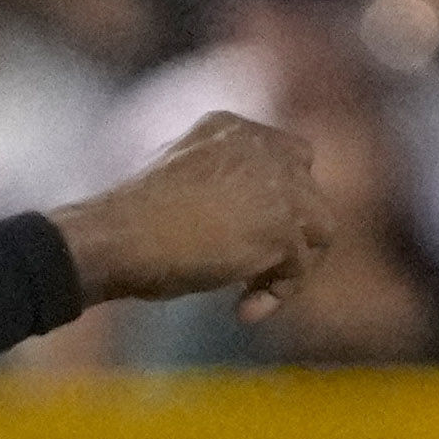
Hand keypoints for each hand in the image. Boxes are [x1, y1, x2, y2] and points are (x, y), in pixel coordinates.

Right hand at [54, 113, 327, 318]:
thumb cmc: (131, 224)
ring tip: (252, 293)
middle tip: (260, 269)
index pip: (285, 157)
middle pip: (309, 189)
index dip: (278, 201)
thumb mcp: (180, 185)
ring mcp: (275, 181)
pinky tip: (241, 311)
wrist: (119, 236)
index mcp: (230, 127)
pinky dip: (276, 294)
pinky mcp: (281, 223)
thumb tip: (247, 224)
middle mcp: (259, 145)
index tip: (253, 239)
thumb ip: (218, 186)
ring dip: (291, 266)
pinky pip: (301, 266)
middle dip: (293, 233)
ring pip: (319, 226)